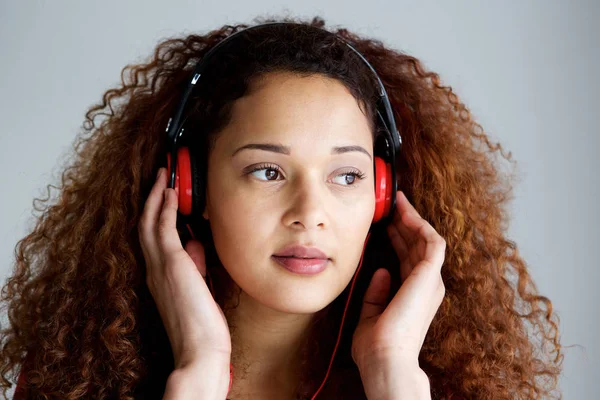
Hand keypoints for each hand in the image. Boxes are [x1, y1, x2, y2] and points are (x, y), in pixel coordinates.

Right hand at [138, 167, 230, 369]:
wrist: (200, 349)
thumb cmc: (202, 325)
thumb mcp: (199, 288)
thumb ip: (195, 265)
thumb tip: (196, 243)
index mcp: (159, 276)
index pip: (153, 238)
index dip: (156, 214)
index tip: (166, 197)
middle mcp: (154, 269)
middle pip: (145, 224)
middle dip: (152, 198)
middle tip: (160, 177)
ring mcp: (160, 266)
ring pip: (150, 222)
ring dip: (156, 196)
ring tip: (163, 176)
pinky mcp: (171, 264)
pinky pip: (163, 228)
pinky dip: (165, 207)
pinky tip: (171, 193)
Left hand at [352, 190, 445, 369]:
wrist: (385, 357)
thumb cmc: (377, 344)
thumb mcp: (371, 313)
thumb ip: (377, 293)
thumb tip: (382, 271)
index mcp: (414, 294)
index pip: (409, 258)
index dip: (399, 237)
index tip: (387, 222)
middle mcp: (427, 286)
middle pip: (418, 245)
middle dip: (405, 222)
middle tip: (392, 204)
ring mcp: (431, 280)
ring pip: (426, 239)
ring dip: (413, 219)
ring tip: (398, 202)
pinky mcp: (430, 275)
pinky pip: (432, 242)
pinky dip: (420, 225)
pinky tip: (406, 213)